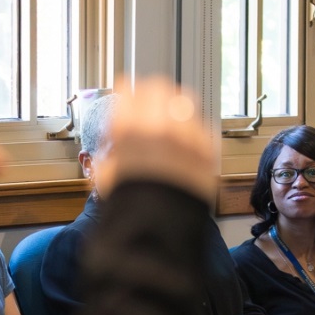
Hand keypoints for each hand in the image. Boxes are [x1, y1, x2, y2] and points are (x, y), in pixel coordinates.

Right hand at [97, 77, 216, 200]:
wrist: (160, 226)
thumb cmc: (131, 205)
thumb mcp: (108, 175)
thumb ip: (110, 153)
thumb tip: (112, 145)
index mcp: (129, 128)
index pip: (128, 90)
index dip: (127, 92)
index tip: (128, 94)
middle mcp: (159, 125)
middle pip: (159, 87)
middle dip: (153, 93)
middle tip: (150, 101)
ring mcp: (186, 134)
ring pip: (184, 101)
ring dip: (175, 106)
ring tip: (172, 116)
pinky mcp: (206, 148)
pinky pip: (201, 126)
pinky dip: (193, 129)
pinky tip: (187, 140)